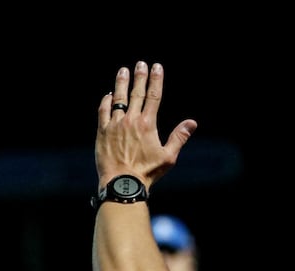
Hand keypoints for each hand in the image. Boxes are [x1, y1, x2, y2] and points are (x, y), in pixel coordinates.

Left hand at [96, 62, 196, 189]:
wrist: (121, 183)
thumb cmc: (146, 173)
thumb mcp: (168, 157)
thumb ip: (179, 137)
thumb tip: (192, 122)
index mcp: (148, 124)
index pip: (154, 96)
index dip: (156, 80)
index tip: (157, 67)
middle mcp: (131, 120)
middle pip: (136, 93)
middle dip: (139, 76)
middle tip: (140, 63)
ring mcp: (115, 125)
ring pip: (118, 99)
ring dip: (121, 84)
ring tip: (123, 71)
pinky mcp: (102, 133)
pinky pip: (103, 112)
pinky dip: (106, 102)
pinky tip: (108, 95)